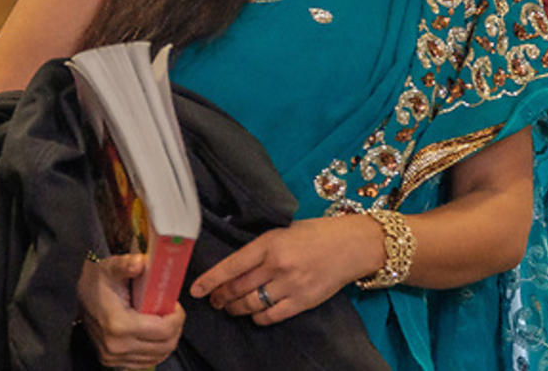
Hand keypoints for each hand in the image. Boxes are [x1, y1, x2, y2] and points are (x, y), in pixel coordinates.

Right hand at [77, 254, 183, 368]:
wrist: (79, 296)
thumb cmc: (98, 280)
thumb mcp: (112, 267)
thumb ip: (127, 264)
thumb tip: (141, 263)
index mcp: (119, 324)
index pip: (164, 330)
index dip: (177, 317)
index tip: (175, 304)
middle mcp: (116, 346)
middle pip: (165, 345)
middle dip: (176, 328)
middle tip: (173, 312)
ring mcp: (113, 357)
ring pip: (158, 356)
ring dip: (168, 339)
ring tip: (164, 320)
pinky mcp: (112, 362)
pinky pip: (146, 362)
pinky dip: (156, 350)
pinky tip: (155, 334)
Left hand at [188, 215, 382, 325]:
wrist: (351, 245)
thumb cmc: (316, 234)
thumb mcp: (283, 230)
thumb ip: (260, 246)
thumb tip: (233, 263)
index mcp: (270, 243)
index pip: (232, 265)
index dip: (210, 280)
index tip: (195, 290)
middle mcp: (278, 265)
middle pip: (238, 288)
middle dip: (221, 297)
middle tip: (214, 300)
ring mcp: (290, 285)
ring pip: (251, 304)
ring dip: (236, 309)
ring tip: (230, 307)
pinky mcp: (302, 301)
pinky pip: (271, 316)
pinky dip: (257, 318)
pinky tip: (254, 314)